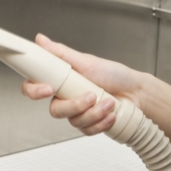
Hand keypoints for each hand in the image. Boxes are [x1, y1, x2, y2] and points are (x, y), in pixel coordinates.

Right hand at [20, 34, 145, 135]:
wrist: (135, 92)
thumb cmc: (113, 74)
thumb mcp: (86, 61)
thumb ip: (60, 53)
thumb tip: (41, 40)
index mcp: (61, 81)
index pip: (34, 88)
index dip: (35, 91)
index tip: (48, 89)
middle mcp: (66, 98)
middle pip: (55, 110)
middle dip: (75, 105)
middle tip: (91, 96)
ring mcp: (77, 112)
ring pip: (73, 121)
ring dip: (94, 113)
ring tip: (109, 102)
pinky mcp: (89, 124)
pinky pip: (86, 130)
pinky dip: (101, 122)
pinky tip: (111, 114)